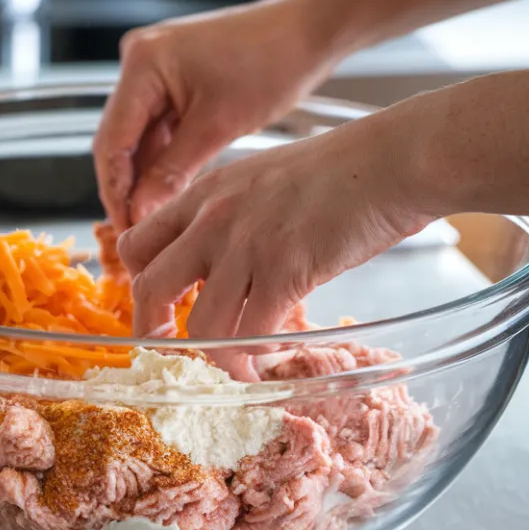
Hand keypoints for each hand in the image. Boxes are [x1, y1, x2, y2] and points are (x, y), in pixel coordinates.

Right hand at [94, 0, 337, 229]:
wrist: (308, 31)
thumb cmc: (271, 64)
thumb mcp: (217, 126)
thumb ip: (172, 171)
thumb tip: (141, 213)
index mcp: (143, 64)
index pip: (112, 140)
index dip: (116, 191)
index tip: (126, 229)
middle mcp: (140, 61)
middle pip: (119, 139)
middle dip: (127, 188)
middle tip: (137, 233)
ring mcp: (156, 70)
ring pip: (139, 137)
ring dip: (145, 177)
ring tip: (154, 220)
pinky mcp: (175, 79)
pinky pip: (159, 127)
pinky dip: (164, 159)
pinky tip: (169, 191)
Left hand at [116, 116, 433, 376]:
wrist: (391, 160)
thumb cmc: (342, 171)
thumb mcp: (263, 179)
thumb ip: (232, 216)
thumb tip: (224, 264)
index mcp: (205, 194)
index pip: (137, 242)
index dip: (142, 280)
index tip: (161, 307)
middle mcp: (213, 218)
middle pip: (149, 286)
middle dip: (154, 331)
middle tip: (172, 352)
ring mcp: (245, 244)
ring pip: (200, 325)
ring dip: (215, 358)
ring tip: (236, 368)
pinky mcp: (284, 269)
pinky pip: (250, 334)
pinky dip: (256, 357)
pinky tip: (269, 359)